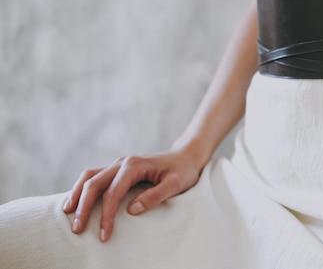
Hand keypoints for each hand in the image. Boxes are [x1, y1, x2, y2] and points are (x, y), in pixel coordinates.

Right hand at [62, 149, 202, 242]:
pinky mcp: (118, 168)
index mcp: (134, 166)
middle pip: (94, 183)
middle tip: (77, 229)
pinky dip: (82, 188)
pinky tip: (77, 202)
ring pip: (89, 176)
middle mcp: (122, 162)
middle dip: (84, 207)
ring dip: (77, 194)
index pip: (113, 192)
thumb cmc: (183, 171)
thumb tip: (132, 210)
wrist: (186, 156)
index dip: (106, 214)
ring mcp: (118, 164)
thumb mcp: (176, 184)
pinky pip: (94, 176)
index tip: (104, 234)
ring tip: (68, 214)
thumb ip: (155, 196)